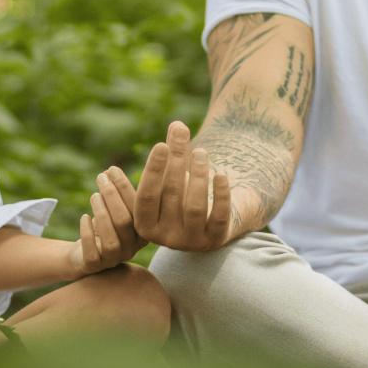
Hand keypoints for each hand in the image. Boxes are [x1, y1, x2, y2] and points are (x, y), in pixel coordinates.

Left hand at [68, 166, 145, 277]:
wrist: (84, 253)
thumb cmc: (104, 225)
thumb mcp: (116, 210)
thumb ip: (121, 195)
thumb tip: (113, 170)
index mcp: (143, 232)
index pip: (138, 209)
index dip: (125, 187)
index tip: (112, 169)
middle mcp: (132, 249)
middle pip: (125, 221)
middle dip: (112, 195)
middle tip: (101, 177)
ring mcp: (113, 260)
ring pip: (110, 239)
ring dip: (101, 213)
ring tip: (93, 195)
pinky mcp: (94, 266)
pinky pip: (92, 253)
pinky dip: (88, 232)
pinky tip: (84, 217)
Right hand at [133, 120, 232, 251]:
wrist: (211, 219)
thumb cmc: (182, 194)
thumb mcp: (172, 176)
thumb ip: (172, 152)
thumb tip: (177, 125)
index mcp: (145, 225)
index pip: (146, 196)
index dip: (154, 170)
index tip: (162, 144)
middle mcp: (165, 239)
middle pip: (171, 195)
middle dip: (177, 162)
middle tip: (183, 134)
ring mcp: (191, 242)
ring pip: (194, 207)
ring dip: (198, 175)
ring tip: (202, 152)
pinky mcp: (215, 239)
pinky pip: (218, 217)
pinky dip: (220, 195)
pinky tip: (222, 174)